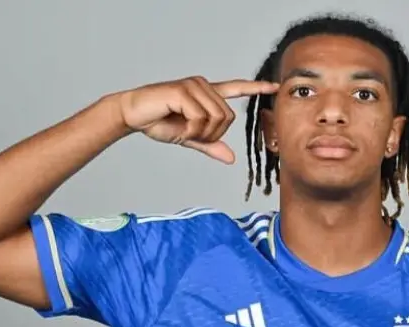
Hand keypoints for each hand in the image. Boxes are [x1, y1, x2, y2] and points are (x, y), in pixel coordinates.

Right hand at [117, 76, 279, 163]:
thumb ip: (210, 145)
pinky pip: (200, 119)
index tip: (275, 87)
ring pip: (216, 119)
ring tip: (182, 129)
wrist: (133, 115)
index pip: (236, 88)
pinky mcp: (183, 90)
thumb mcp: (189, 137)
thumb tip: (231, 158)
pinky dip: (191, 130)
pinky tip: (177, 126)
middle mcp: (203, 86)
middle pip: (228, 117)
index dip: (256, 88)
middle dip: (212, 134)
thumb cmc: (159, 122)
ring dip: (200, 133)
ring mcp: (194, 86)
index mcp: (207, 94)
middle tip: (191, 135)